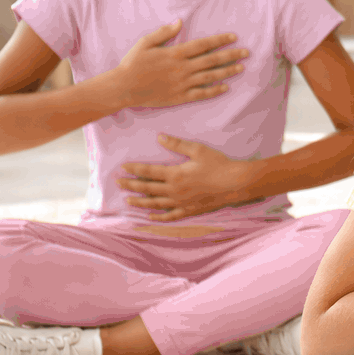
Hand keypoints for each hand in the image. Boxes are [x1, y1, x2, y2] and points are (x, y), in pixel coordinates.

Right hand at [112, 21, 247, 109]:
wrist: (123, 87)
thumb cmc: (133, 63)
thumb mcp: (146, 43)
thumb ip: (164, 32)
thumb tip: (180, 21)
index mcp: (175, 53)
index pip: (203, 45)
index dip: (220, 40)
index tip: (234, 37)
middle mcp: (182, 68)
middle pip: (212, 60)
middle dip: (231, 55)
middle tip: (246, 52)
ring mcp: (183, 83)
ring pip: (211, 76)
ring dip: (228, 72)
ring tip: (241, 68)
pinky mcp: (180, 97)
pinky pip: (202, 94)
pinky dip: (215, 90)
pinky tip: (226, 87)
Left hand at [119, 135, 256, 220]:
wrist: (235, 183)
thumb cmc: (218, 165)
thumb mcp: (198, 150)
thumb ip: (177, 144)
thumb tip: (159, 137)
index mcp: (175, 174)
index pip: (148, 172)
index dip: (134, 169)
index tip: (122, 167)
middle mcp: (174, 191)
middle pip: (147, 189)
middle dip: (131, 185)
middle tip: (117, 183)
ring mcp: (181, 203)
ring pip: (155, 204)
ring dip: (140, 202)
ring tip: (128, 201)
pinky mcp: (189, 210)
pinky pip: (170, 216)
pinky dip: (159, 217)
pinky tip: (150, 216)